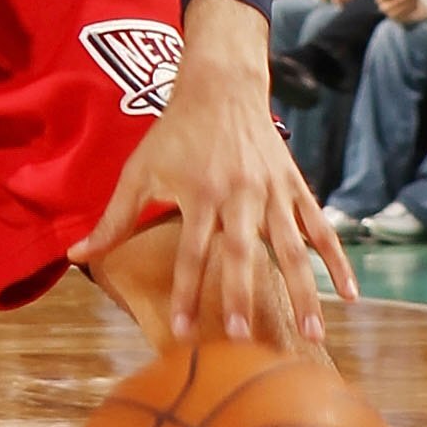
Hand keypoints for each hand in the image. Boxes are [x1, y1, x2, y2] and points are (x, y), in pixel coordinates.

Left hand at [68, 0, 354, 343]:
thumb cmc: (175, 132)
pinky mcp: (296, 187)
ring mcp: (273, 192)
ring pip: (291, 249)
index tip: (183, 334)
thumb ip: (113, 218)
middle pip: (242, 254)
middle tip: (245, 342)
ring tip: (311, 336)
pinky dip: (338, 261)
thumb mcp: (139, 170)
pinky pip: (321, 229)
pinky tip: (350, 296)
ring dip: (303, 293)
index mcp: (199, 193)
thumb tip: (76, 254)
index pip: (191, 254)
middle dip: (242, 298)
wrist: (222, 85)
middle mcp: (239, 195)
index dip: (186, 294)